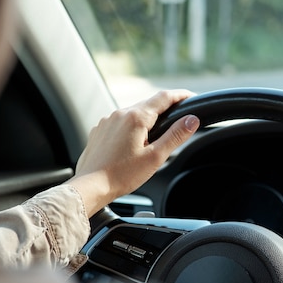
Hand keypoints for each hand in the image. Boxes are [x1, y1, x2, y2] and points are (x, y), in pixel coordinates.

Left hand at [66, 90, 199, 216]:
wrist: (90, 186)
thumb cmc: (121, 175)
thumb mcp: (155, 157)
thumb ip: (175, 136)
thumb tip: (192, 120)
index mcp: (135, 117)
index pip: (164, 97)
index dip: (181, 95)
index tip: (191, 96)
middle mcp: (119, 114)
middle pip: (148, 104)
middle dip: (165, 108)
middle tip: (179, 116)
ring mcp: (107, 121)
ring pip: (133, 113)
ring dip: (147, 118)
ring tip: (156, 134)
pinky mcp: (99, 131)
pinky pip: (120, 122)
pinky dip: (132, 127)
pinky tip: (134, 142)